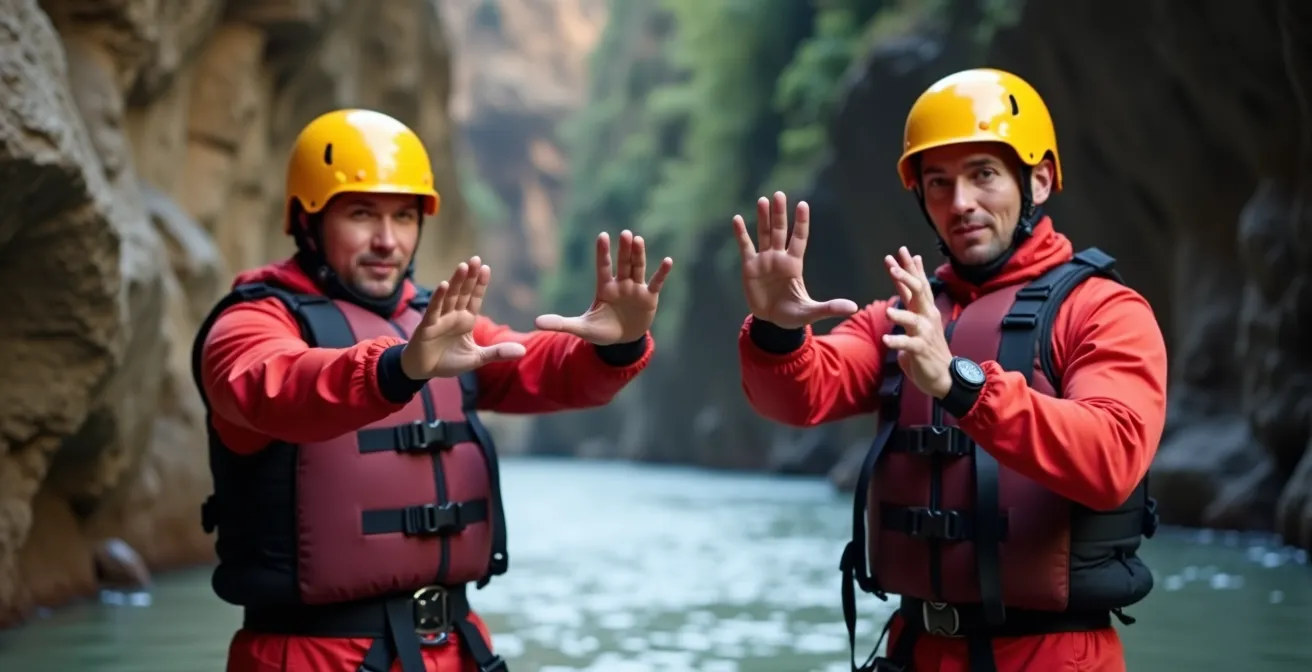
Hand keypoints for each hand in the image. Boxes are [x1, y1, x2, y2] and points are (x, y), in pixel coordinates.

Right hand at [400, 257, 526, 378]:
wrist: (423, 370)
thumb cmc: (448, 361)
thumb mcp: (477, 357)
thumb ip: (498, 353)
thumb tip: (523, 351)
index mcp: (466, 320)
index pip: (474, 298)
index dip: (480, 284)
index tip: (486, 267)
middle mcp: (453, 315)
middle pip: (463, 292)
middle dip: (470, 276)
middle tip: (476, 258)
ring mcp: (440, 319)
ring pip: (450, 297)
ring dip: (456, 281)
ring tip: (463, 266)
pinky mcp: (427, 326)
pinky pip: (433, 310)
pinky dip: (438, 298)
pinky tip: (443, 285)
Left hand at [534, 230, 673, 344]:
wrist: (621, 343)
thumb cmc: (601, 331)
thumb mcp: (581, 328)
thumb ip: (560, 323)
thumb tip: (536, 322)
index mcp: (604, 288)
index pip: (603, 267)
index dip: (603, 253)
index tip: (602, 236)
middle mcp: (621, 284)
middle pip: (623, 263)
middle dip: (624, 250)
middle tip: (625, 234)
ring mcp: (636, 289)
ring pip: (638, 268)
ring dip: (639, 255)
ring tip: (638, 240)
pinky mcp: (649, 298)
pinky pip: (656, 283)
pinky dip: (662, 273)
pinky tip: (668, 261)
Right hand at [732, 191, 857, 329]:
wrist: (771, 323)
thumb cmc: (793, 315)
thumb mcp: (812, 311)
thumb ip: (830, 308)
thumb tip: (853, 308)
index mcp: (794, 264)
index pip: (799, 238)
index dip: (801, 223)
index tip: (803, 205)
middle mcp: (779, 257)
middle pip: (779, 230)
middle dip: (779, 214)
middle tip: (779, 194)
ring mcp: (764, 260)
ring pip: (763, 234)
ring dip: (762, 218)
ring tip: (763, 200)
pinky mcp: (749, 267)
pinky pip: (745, 247)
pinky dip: (741, 234)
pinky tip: (737, 219)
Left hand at [881, 247, 953, 398]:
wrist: (944, 375)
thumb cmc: (928, 347)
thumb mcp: (918, 322)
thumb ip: (911, 306)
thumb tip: (903, 292)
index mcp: (924, 310)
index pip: (917, 284)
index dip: (909, 268)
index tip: (900, 251)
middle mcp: (927, 317)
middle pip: (919, 293)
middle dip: (906, 278)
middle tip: (893, 266)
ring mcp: (925, 333)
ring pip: (913, 319)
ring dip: (900, 315)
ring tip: (888, 311)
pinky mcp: (921, 350)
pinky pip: (908, 344)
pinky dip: (897, 341)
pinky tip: (886, 340)